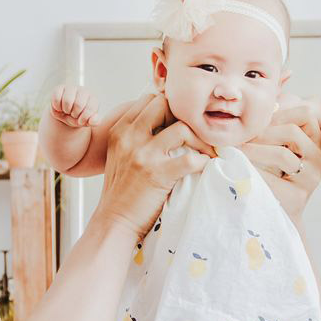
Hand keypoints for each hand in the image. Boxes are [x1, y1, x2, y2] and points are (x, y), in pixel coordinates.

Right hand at [48, 85, 99, 128]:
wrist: (65, 115)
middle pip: (78, 104)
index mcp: (93, 99)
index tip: (80, 121)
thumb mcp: (86, 122)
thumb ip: (93, 122)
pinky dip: (57, 107)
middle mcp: (83, 91)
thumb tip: (92, 121)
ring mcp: (72, 88)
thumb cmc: (78, 118)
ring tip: (67, 111)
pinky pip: (57, 98)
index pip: (90, 108)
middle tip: (73, 115)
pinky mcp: (60, 88)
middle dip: (74, 114)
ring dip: (65, 110)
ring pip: (67, 101)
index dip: (84, 118)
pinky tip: (60, 108)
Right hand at [98, 94, 209, 233]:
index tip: (178, 124)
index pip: (148, 100)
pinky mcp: (158, 174)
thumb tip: (164, 125)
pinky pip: (191, 158)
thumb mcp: (119, 155)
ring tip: (206, 152)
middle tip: (194, 135)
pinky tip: (205, 166)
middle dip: (183, 117)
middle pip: (165, 105)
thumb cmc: (120, 191)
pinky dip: (203, 161)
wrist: (114, 221)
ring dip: (200, 140)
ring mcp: (144, 155)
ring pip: (182, 128)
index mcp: (119, 131)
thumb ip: (134, 137)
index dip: (168, 109)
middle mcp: (130, 137)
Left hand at [239, 116, 320, 216]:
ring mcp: (312, 179)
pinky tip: (236, 169)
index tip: (254, 121)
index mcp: (318, 144)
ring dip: (253, 150)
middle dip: (261, 132)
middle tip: (237, 137)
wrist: (276, 213)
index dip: (278, 113)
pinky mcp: (298, 197)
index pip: (306, 115)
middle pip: (292, 131)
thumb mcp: (278, 147)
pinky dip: (251, 171)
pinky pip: (271, 178)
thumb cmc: (273, 176)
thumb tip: (265, 103)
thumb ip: (274, 127)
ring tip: (234, 151)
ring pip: (282, 154)